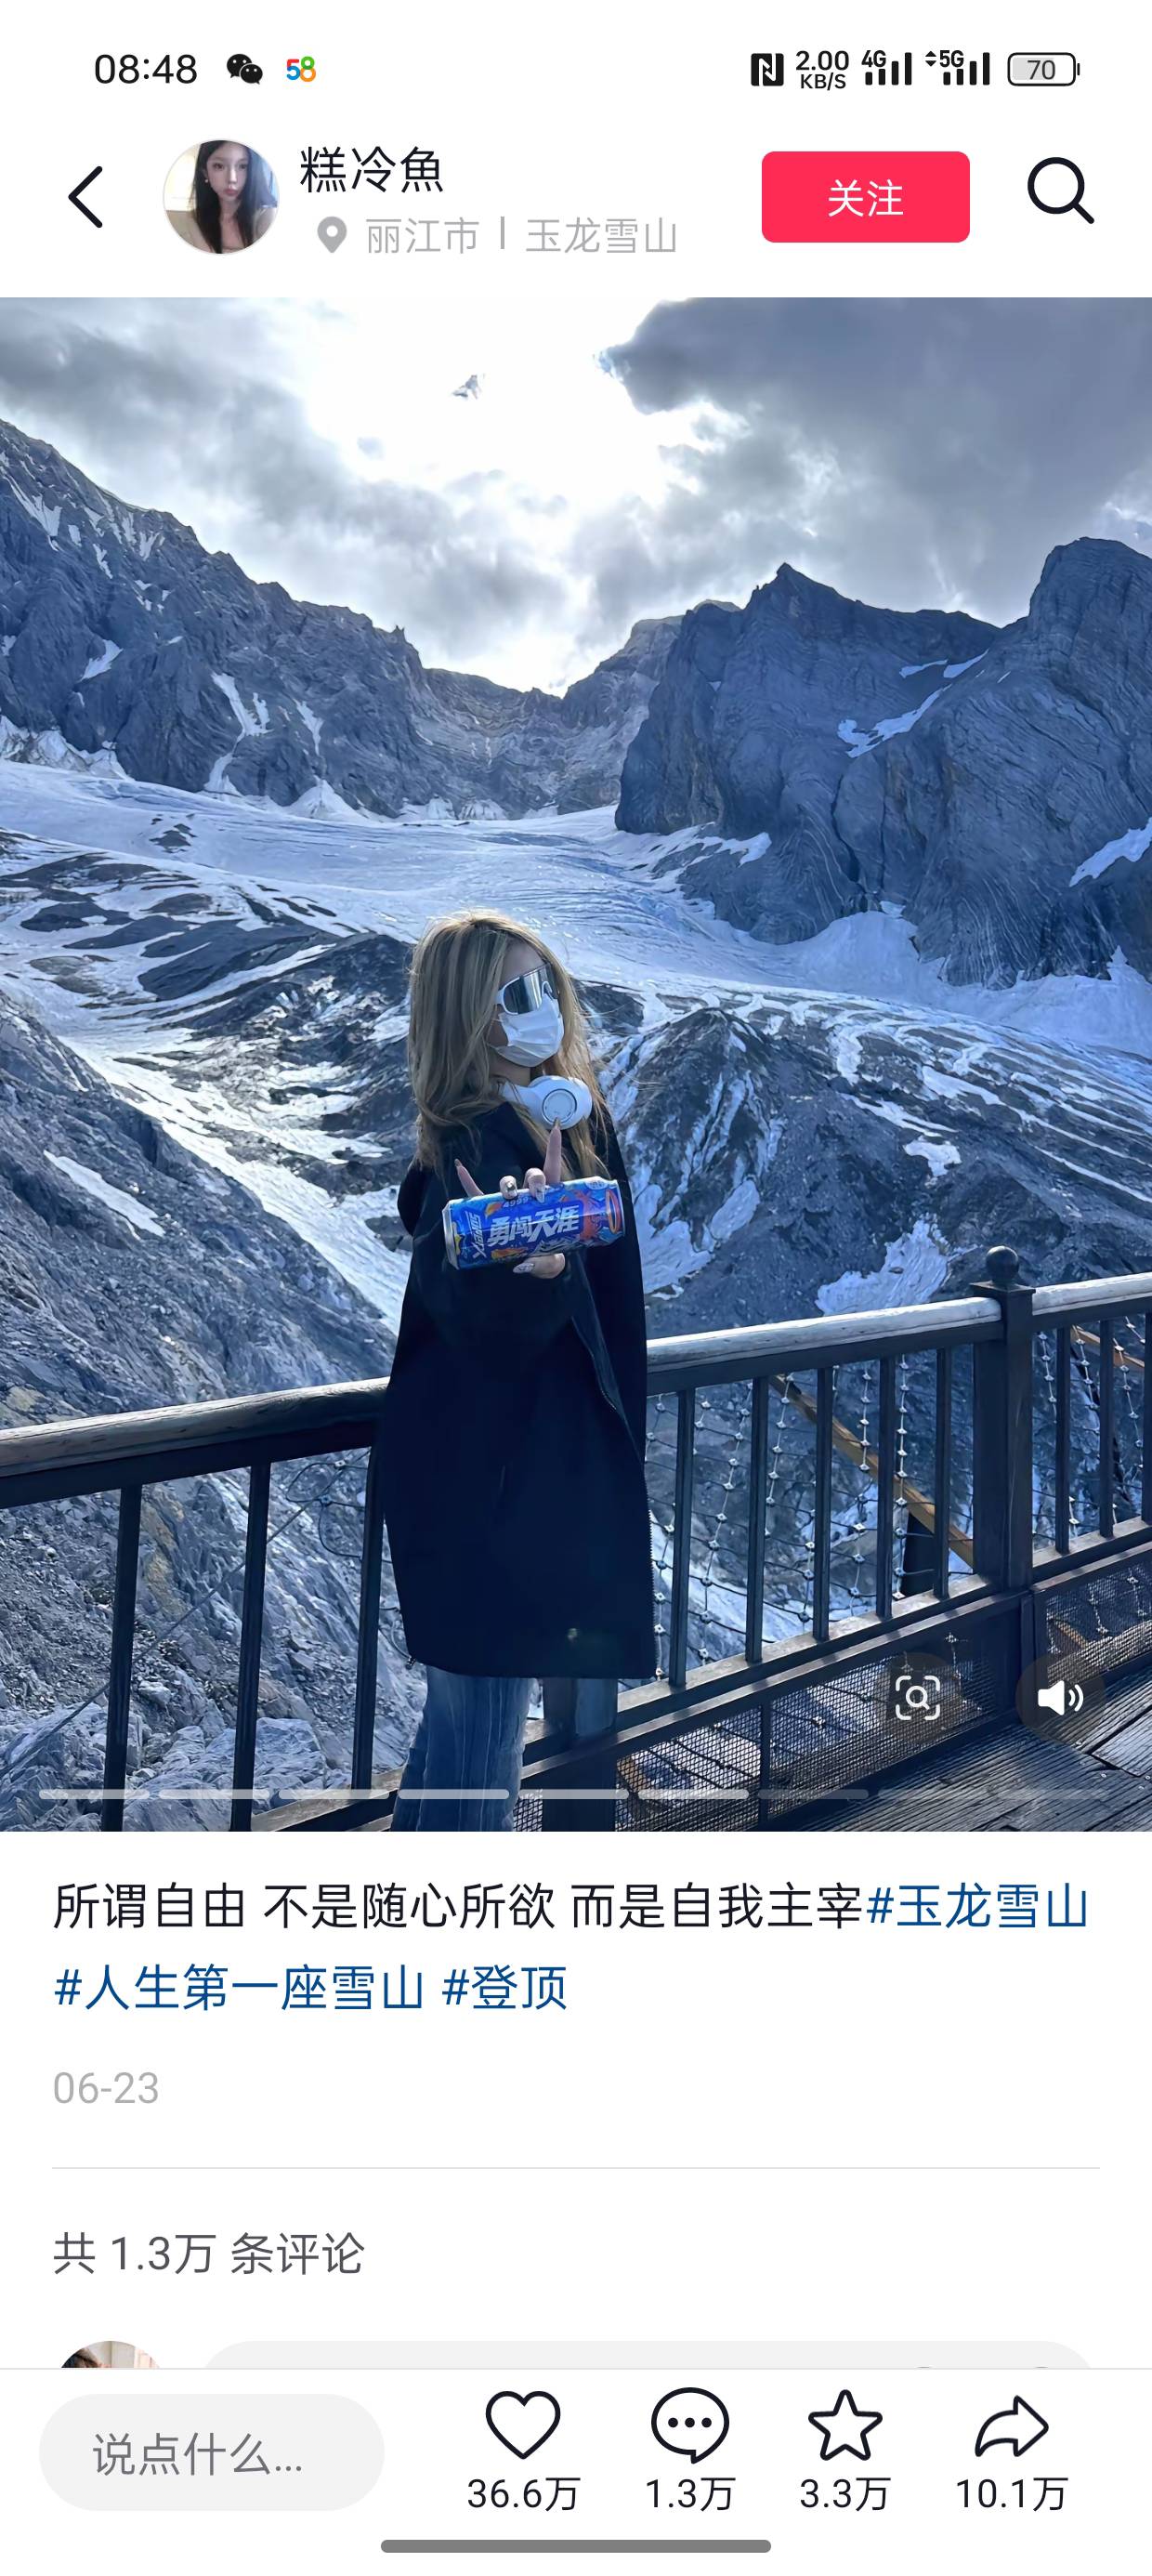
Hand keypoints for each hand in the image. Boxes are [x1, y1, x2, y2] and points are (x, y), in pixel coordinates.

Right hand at [454, 1120, 566, 1279]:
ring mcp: (509, 1203)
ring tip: (509, 1196)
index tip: (556, 1128)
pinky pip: (476, 1194)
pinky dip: (467, 1181)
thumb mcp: (550, 1264)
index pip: (552, 1171)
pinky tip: (460, 1167)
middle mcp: (529, 1197)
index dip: (553, 1150)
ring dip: (508, 1183)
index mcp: (550, 1201)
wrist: (530, 1266)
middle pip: (532, 1174)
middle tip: (537, 1194)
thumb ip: (541, 1264)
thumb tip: (522, 1263)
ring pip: (507, 1182)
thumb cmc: (545, 1259)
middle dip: (535, 1178)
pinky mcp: (491, 1212)